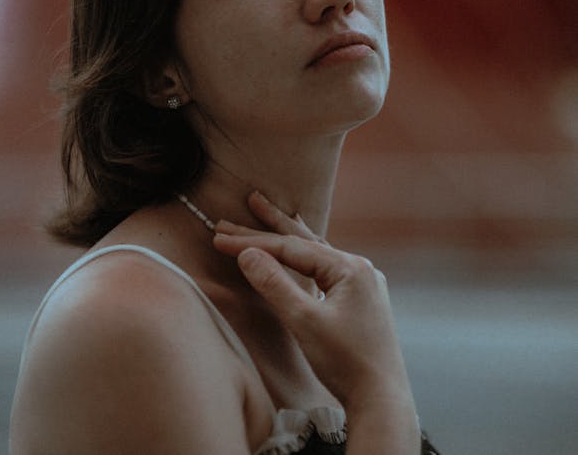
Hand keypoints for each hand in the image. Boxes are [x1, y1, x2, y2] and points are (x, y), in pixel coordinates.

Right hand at [213, 192, 414, 415]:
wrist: (382, 398)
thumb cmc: (345, 362)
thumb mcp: (304, 322)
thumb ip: (275, 284)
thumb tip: (248, 255)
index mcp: (349, 268)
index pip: (291, 249)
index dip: (252, 243)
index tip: (220, 238)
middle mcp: (359, 267)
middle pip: (304, 242)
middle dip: (270, 225)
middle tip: (245, 203)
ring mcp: (362, 282)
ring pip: (316, 252)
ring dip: (288, 235)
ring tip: (268, 211)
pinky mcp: (360, 298)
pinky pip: (326, 266)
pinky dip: (306, 254)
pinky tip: (303, 247)